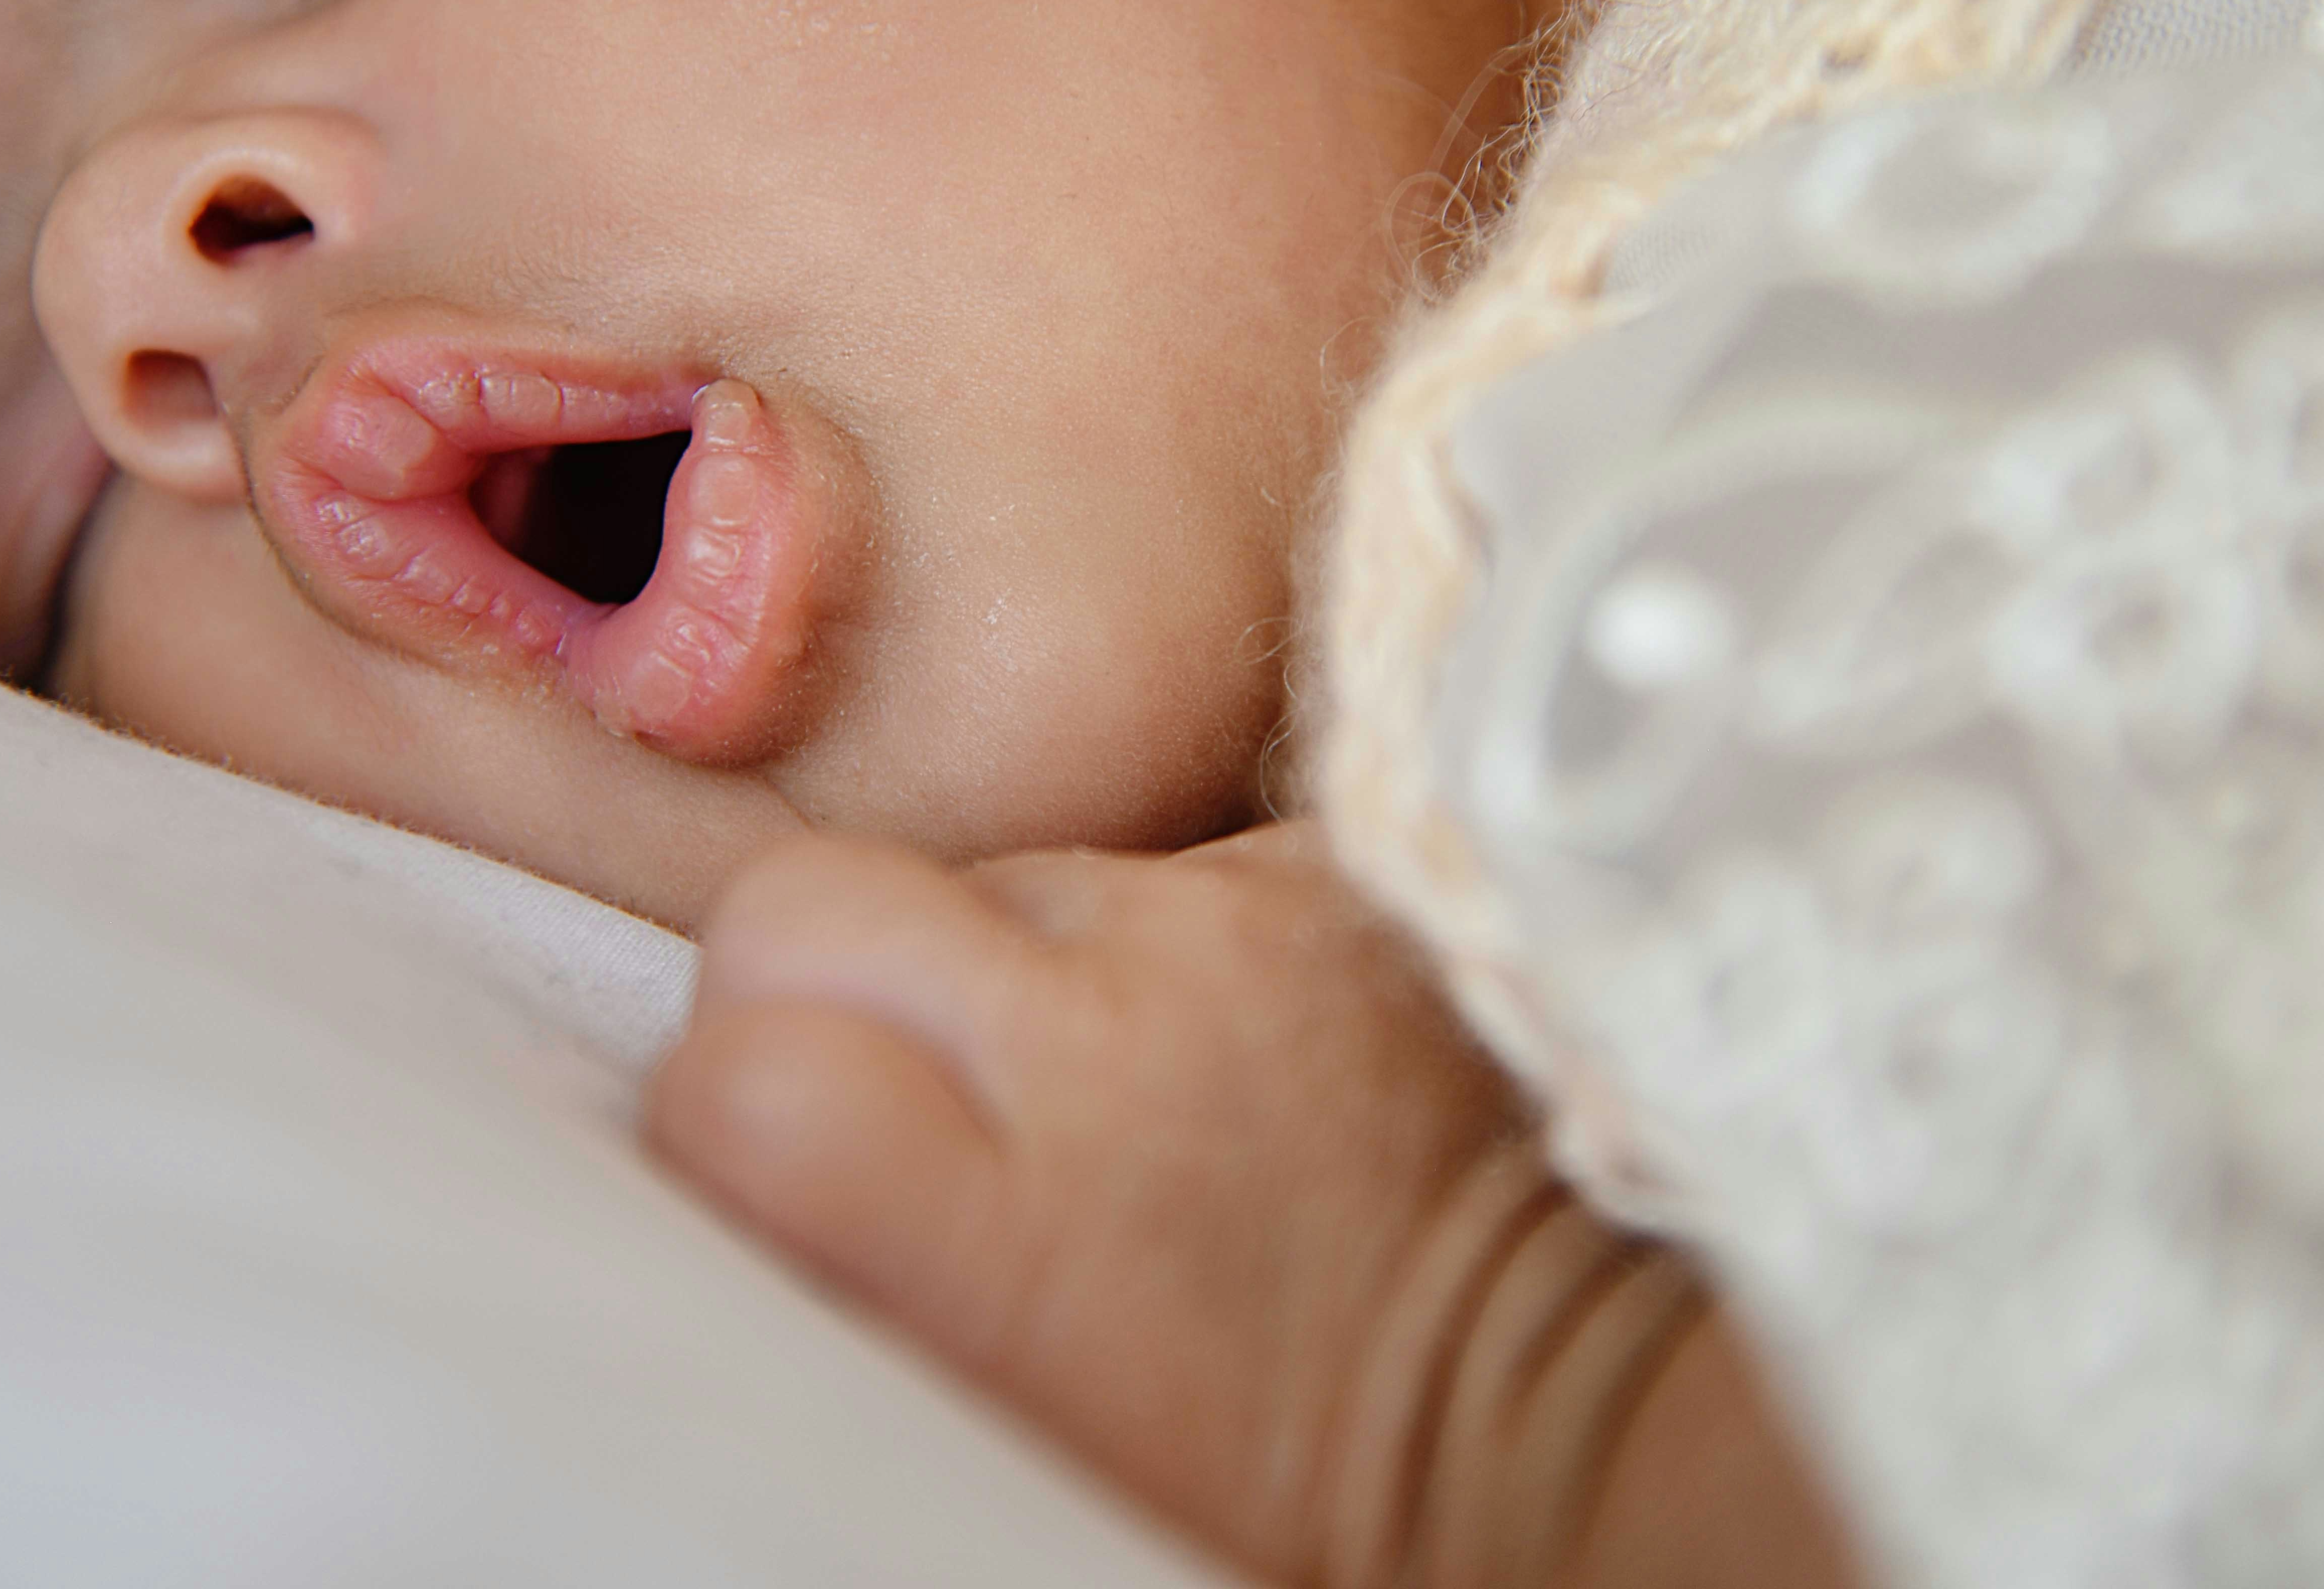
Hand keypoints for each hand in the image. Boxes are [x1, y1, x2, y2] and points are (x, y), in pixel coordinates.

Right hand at [645, 826, 1854, 1588]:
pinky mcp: (1349, 865)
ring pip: (1002, 867)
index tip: (779, 1160)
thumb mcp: (1043, 1433)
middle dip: (823, 982)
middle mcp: (1115, 1046)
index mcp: (1023, 1250)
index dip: (726, 1106)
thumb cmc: (1307, 1474)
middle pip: (807, 906)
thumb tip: (747, 1193)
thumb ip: (879, 1294)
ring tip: (1137, 1081)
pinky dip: (1183, 925)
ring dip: (1024, 955)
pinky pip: (1175, 849)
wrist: (1597, 1406)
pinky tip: (1257, 1037)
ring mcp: (1242, 929)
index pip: (733, 1073)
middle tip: (925, 1084)